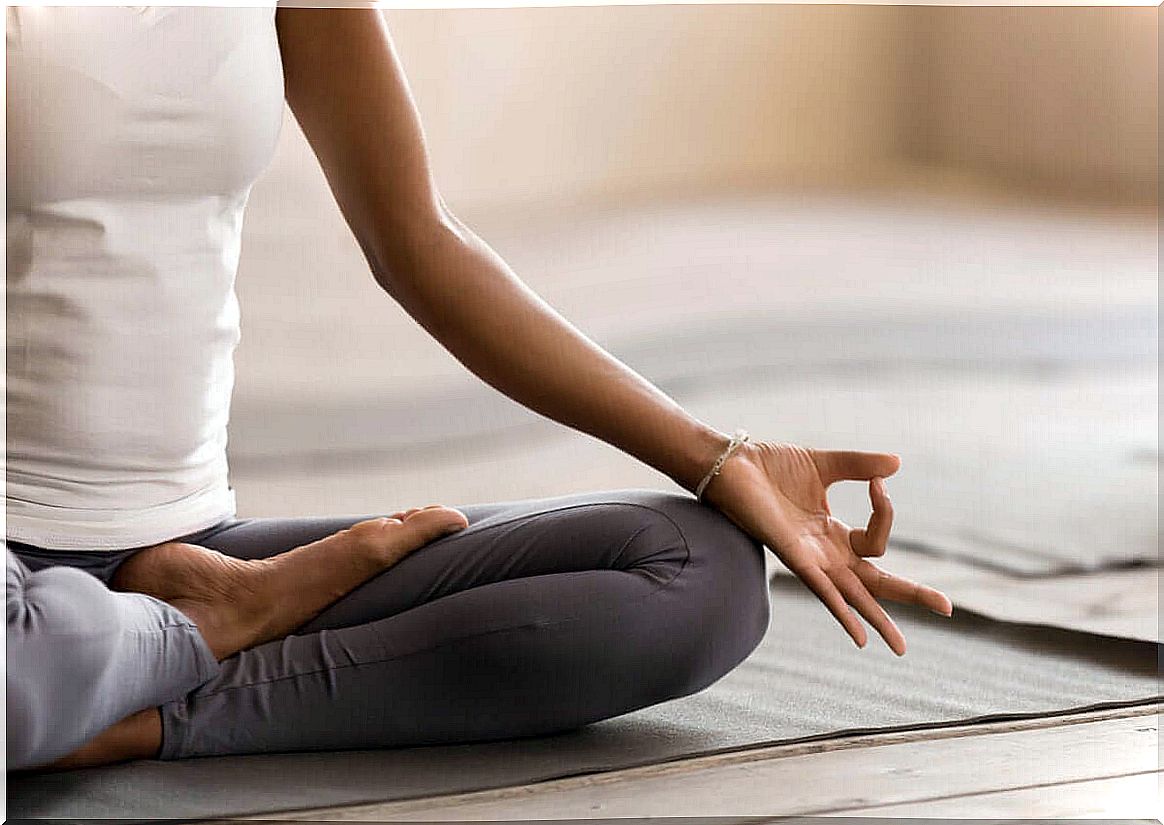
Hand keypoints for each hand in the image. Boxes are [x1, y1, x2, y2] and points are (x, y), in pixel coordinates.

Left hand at [703, 440, 952, 655]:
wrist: (730, 464)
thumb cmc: (769, 467)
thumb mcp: (824, 464)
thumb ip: (859, 466)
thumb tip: (896, 465)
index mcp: (832, 534)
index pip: (878, 539)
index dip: (886, 510)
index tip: (880, 482)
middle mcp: (824, 553)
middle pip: (875, 582)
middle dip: (910, 595)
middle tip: (948, 609)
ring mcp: (809, 559)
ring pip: (853, 595)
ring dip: (878, 619)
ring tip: (901, 647)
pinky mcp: (791, 556)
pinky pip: (822, 590)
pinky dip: (842, 611)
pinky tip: (860, 636)